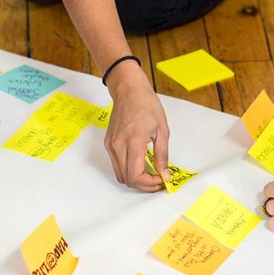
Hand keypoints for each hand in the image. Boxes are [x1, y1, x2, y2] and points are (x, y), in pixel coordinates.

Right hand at [104, 64, 168, 191]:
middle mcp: (118, 146)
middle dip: (144, 184)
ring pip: (120, 175)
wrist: (129, 90)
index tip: (161, 180)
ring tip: (150, 172)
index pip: (136, 176)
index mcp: (133, 142)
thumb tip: (165, 174)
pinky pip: (116, 165)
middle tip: (158, 179)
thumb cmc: (146, 104)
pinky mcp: (108, 143)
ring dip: (136, 178)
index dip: (149, 184)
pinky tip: (140, 163)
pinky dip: (128, 169)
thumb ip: (162, 156)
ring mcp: (111, 145)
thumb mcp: (162, 130)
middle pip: (128, 179)